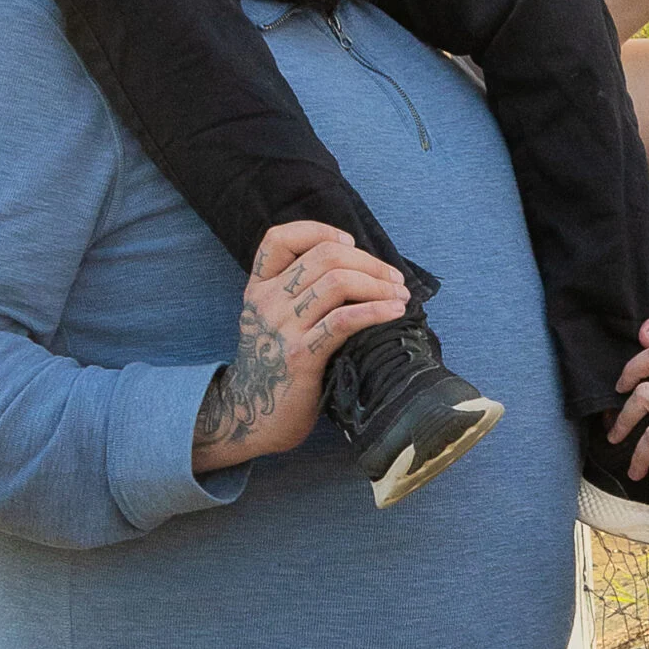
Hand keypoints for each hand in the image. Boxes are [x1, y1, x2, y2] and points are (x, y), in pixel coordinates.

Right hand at [193, 222, 408, 471]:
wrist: (248, 417)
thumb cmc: (273, 367)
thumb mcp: (271, 322)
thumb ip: (296, 294)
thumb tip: (355, 269)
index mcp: (258, 288)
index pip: (278, 238)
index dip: (319, 231)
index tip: (350, 243)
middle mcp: (267, 301)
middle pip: (324, 256)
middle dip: (369, 262)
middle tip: (394, 279)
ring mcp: (282, 327)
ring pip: (337, 281)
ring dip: (378, 284)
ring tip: (400, 297)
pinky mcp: (301, 355)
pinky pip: (344, 320)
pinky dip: (376, 310)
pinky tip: (394, 313)